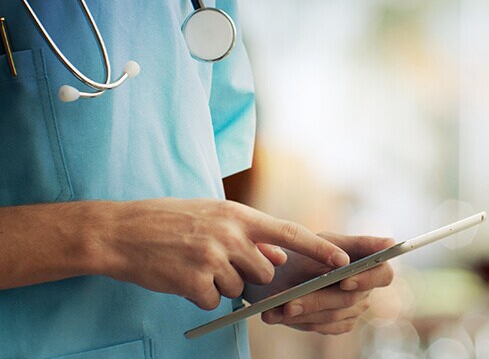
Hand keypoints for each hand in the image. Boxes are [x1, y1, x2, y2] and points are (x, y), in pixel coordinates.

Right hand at [96, 198, 349, 309]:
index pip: (289, 232)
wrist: (121, 232)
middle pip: (265, 270)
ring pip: (237, 288)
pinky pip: (213, 300)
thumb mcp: (211, 215)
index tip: (342, 259)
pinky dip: (200, 296)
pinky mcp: (194, 281)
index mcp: (236, 214)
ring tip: (193, 264)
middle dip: (250, 275)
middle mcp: (229, 234)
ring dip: (220, 284)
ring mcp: (212, 258)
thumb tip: (278, 256)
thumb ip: (246, 233)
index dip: (318, 248)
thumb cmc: (167, 220)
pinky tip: (181, 277)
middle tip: (220, 263)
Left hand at [245, 233, 394, 334]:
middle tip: (291, 303)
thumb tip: (390, 243)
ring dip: (303, 312)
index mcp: (371, 264)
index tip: (344, 280)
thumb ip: (359, 243)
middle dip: (317, 300)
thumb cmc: (311, 249)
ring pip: (331, 316)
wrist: (284, 271)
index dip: (366, 279)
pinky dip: (300, 320)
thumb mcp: (328, 241)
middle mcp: (366, 289)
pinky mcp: (340, 324)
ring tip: (278, 309)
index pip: (383, 274)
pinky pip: (322, 326)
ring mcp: (354, 308)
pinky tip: (278, 315)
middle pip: (348, 299)